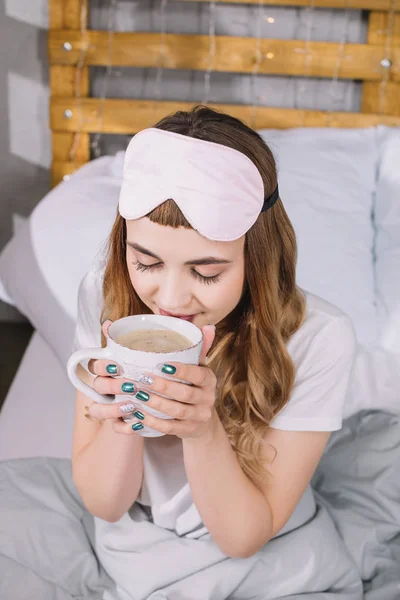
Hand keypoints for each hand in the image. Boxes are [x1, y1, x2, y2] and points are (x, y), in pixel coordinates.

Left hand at [88, 320, 217, 439]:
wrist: (201, 420)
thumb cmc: (193, 386)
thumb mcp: (196, 366)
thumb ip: (196, 346)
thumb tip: (206, 325)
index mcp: (209, 379)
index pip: (199, 374)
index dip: (182, 370)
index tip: (162, 365)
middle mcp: (207, 398)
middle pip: (186, 393)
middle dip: (163, 387)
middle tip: (142, 379)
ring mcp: (199, 416)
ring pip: (178, 411)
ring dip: (156, 404)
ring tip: (138, 396)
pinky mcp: (189, 431)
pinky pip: (171, 428)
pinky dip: (154, 422)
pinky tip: (139, 414)